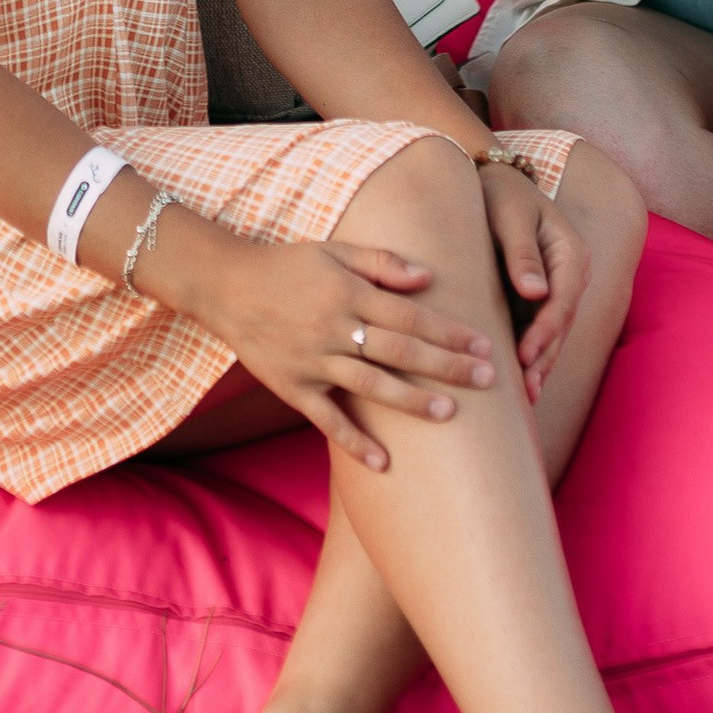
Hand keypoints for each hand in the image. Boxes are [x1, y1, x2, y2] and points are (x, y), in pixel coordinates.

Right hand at [185, 224, 497, 470]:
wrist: (225, 286)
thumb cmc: (287, 266)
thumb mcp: (334, 250)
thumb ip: (381, 261)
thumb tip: (428, 277)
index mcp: (348, 293)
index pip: (410, 315)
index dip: (449, 330)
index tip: (485, 344)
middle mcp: (334, 328)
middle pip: (399, 350)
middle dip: (446, 366)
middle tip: (487, 380)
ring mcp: (313, 360)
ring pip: (370, 385)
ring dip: (411, 401)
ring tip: (450, 414)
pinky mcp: (292, 386)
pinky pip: (327, 419)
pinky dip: (354, 441)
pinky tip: (384, 462)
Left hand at [480, 156, 587, 402]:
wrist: (497, 180)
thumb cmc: (500, 194)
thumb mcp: (509, 216)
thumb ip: (522, 252)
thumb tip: (535, 292)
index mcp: (571, 254)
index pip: (561, 302)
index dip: (543, 333)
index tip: (524, 358)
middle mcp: (572, 275)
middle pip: (560, 325)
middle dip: (543, 359)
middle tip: (526, 393)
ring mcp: (560, 288)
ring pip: (553, 333)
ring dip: (540, 364)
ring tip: (526, 398)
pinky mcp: (542, 297)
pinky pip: (540, 329)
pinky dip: (532, 353)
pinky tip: (521, 382)